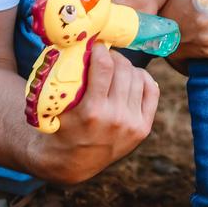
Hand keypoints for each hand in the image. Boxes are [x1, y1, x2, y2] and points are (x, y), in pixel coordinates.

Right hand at [39, 44, 159, 184]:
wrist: (71, 163)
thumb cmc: (59, 127)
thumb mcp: (55, 106)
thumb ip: (67, 78)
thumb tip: (81, 43)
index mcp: (91, 112)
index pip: (103, 67)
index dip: (100, 49)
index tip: (95, 44)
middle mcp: (115, 118)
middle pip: (123, 69)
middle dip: (113, 56)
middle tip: (104, 54)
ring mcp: (132, 124)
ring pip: (137, 77)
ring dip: (125, 67)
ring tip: (114, 67)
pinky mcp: (143, 128)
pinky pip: (151, 90)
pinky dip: (142, 78)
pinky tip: (130, 77)